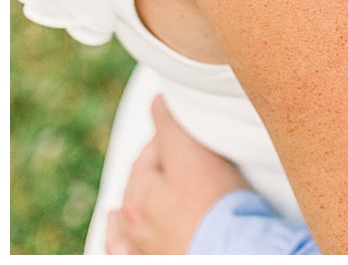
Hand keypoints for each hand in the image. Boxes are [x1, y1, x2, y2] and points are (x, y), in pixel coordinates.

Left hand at [108, 95, 248, 253]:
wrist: (231, 251)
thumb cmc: (216, 207)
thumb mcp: (194, 155)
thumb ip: (172, 125)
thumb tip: (157, 101)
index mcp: (139, 195)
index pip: (150, 153)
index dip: (170, 136)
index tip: (190, 130)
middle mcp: (133, 224)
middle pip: (140, 184)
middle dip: (156, 166)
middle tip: (183, 155)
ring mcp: (141, 248)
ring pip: (127, 220)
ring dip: (133, 201)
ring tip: (139, 191)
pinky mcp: (152, 262)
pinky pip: (122, 252)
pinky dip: (115, 238)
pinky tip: (114, 226)